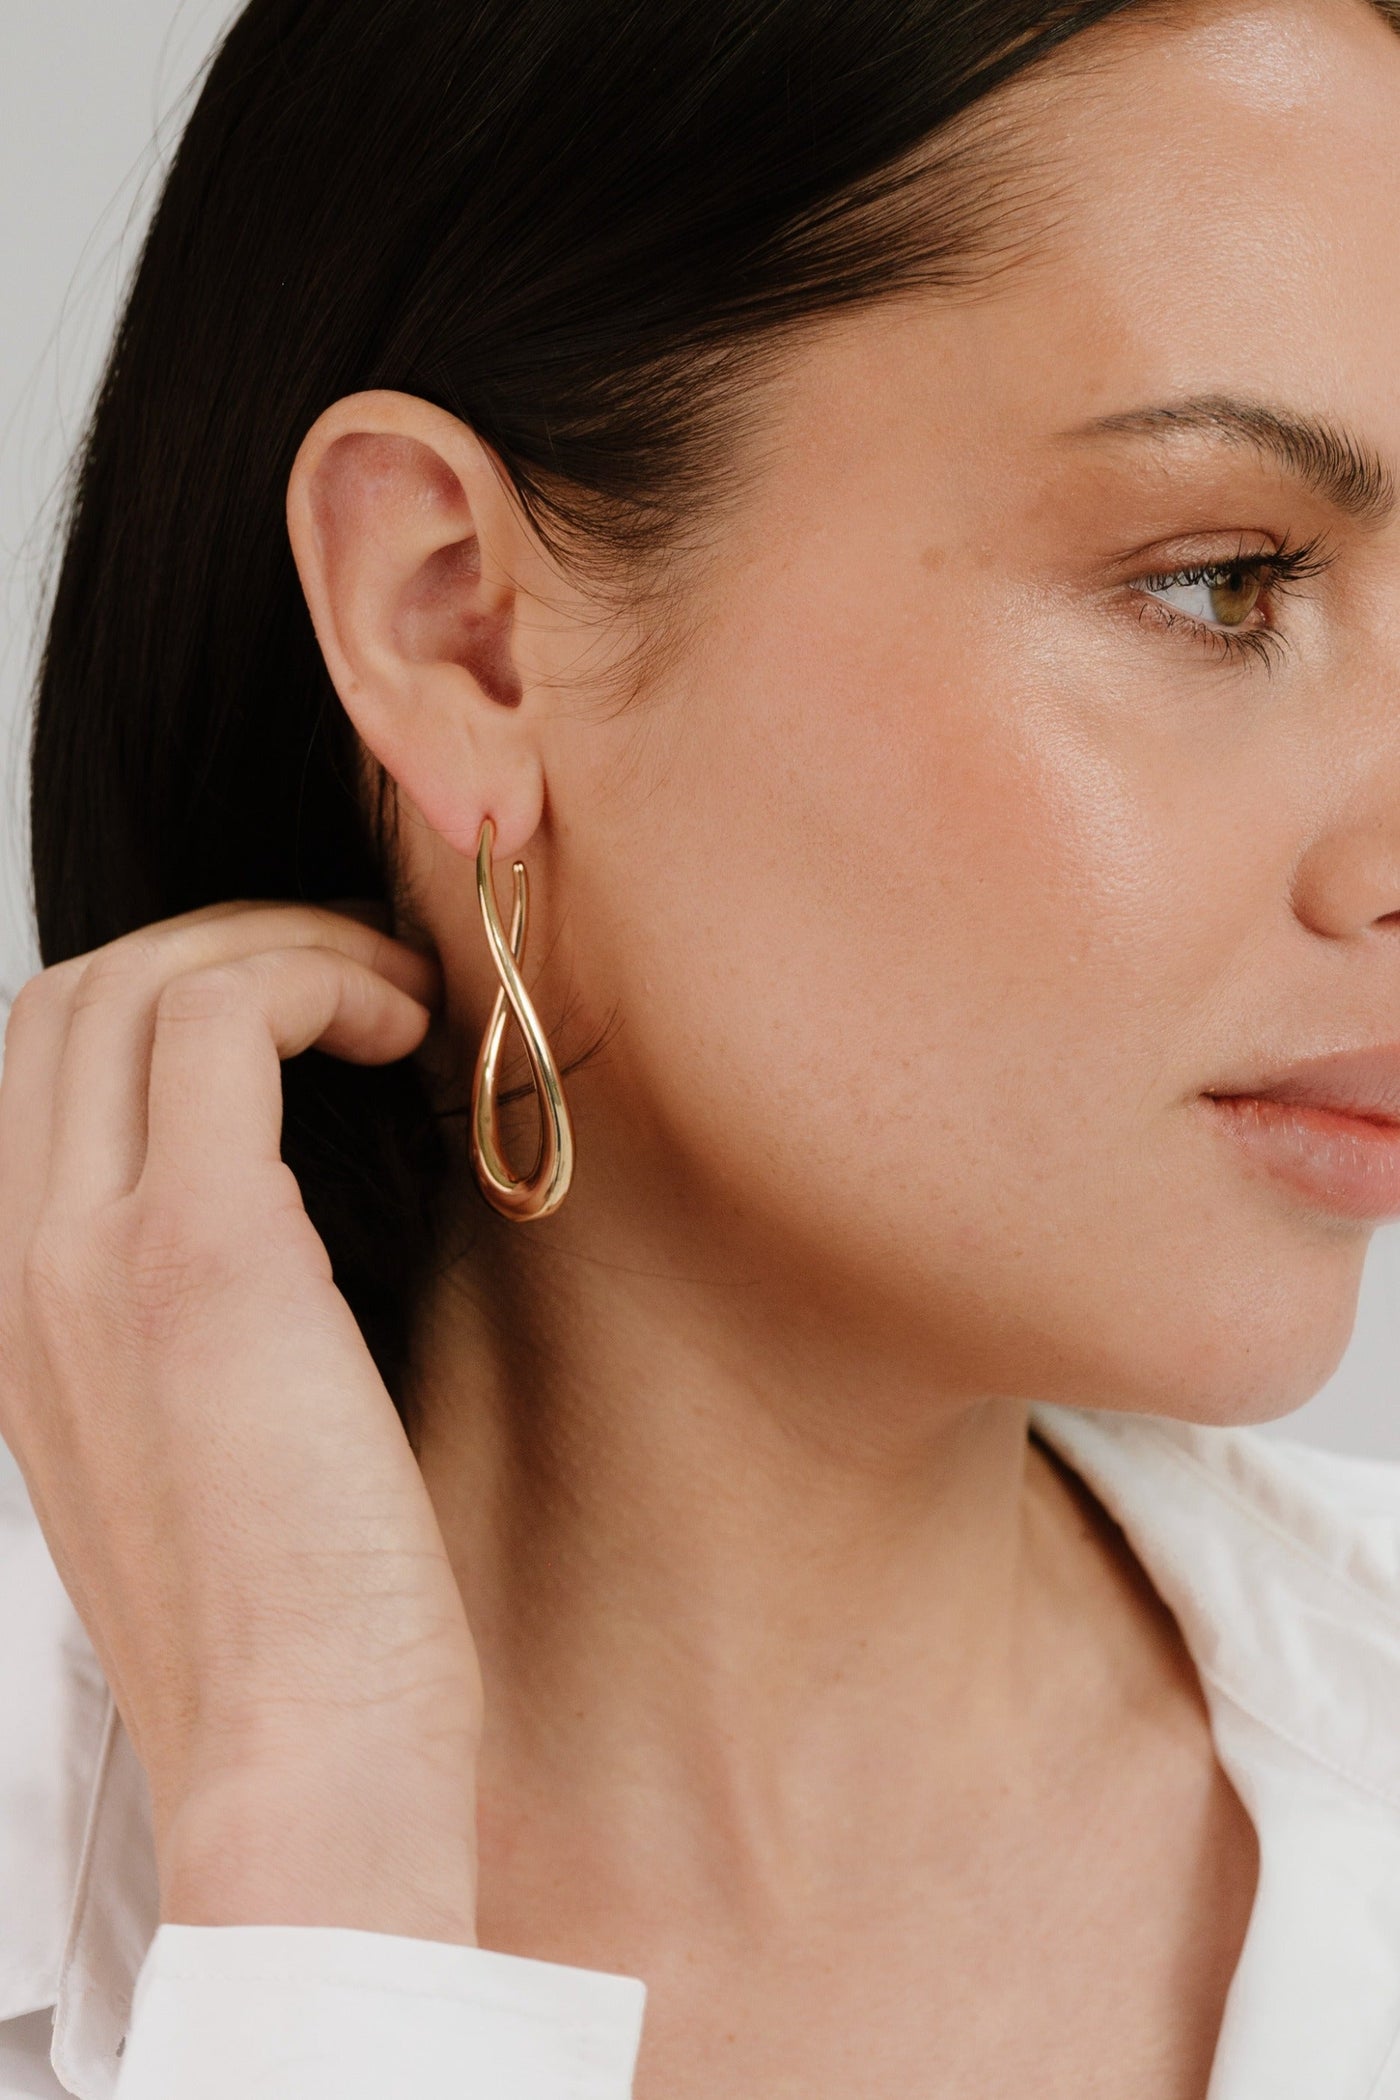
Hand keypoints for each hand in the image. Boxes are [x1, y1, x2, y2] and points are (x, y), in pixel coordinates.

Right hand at [0, 903, 479, 1942]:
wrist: (302, 1762)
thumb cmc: (294, 1624)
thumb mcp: (200, 1450)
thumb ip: (193, 1327)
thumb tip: (290, 1217)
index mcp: (20, 1315)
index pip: (43, 1071)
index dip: (173, 998)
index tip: (308, 1017)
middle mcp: (22, 1268)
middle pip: (75, 998)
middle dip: (224, 944)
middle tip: (359, 980)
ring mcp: (88, 1256)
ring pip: (138, 982)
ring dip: (281, 949)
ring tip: (393, 997)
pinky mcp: (199, 1256)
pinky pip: (225, 1022)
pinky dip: (319, 984)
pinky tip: (404, 1033)